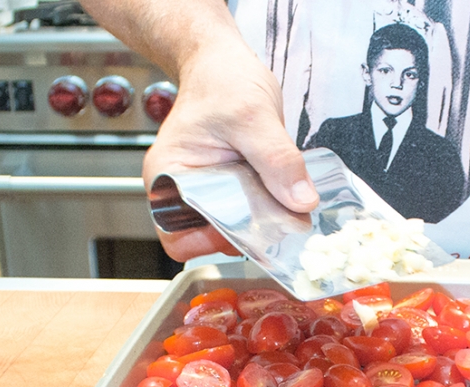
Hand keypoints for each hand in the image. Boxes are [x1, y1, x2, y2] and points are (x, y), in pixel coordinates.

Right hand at [142, 42, 318, 261]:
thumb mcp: (254, 116)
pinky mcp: (228, 189)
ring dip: (259, 226)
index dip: (213, 242)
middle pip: (207, 239)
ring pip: (231, 229)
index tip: (249, 232)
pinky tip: (281, 200)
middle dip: (243, 236)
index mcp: (168, 176)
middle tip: (276, 223)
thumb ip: (277, 160)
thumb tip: (301, 200)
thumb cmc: (221, 79)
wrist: (224, 62)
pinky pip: (246, 213)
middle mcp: (180, 189)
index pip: (179, 236)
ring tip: (281, 208)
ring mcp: (205, 191)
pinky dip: (265, 213)